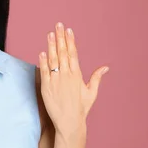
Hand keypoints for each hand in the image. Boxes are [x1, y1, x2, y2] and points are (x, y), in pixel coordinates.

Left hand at [38, 22, 108, 138]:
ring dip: (51, 45)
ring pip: (53, 59)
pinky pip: (44, 72)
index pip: (73, 54)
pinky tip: (42, 52)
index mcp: (77, 75)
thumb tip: (105, 67)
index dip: (70, 41)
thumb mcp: (91, 93)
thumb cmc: (81, 109)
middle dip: (60, 37)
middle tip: (58, 25)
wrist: (69, 122)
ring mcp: (55, 81)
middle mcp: (66, 76)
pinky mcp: (46, 87)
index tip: (69, 30)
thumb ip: (96, 78)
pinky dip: (43, 61)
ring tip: (50, 34)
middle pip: (62, 53)